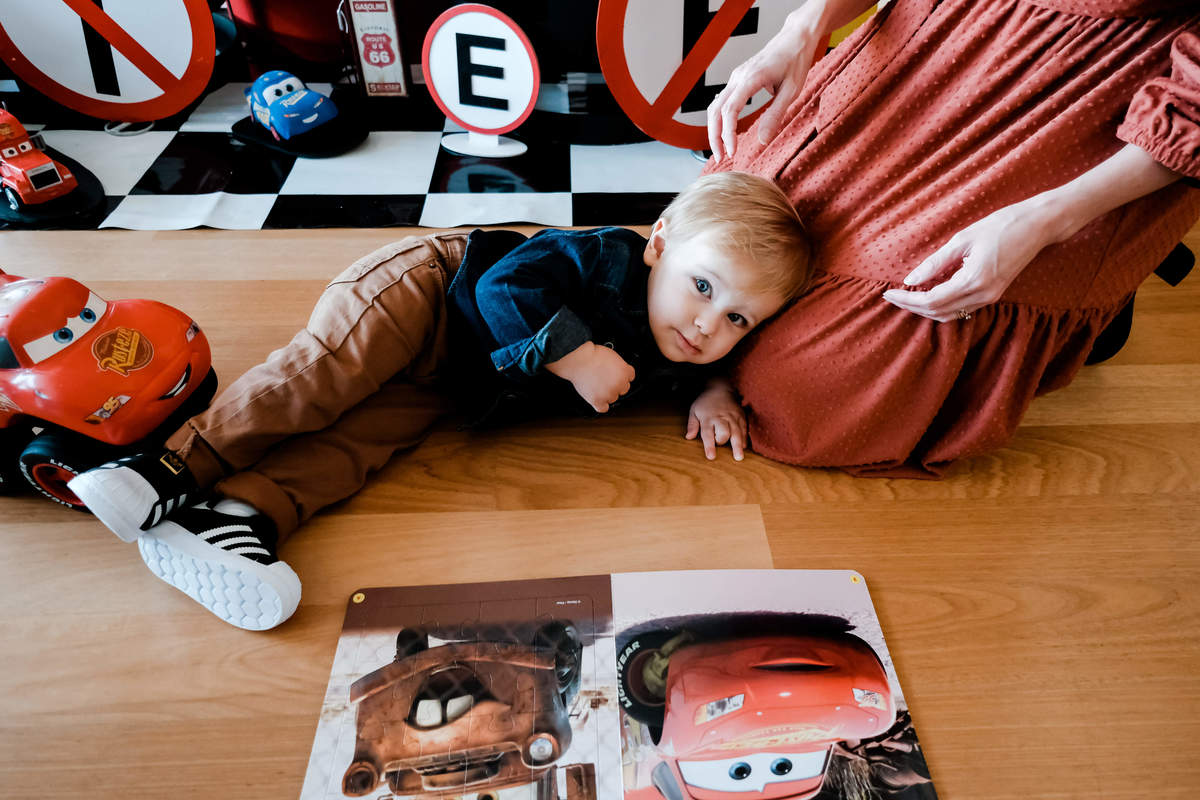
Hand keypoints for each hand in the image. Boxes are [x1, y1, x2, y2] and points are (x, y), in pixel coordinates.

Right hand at [545, 341, 634, 412]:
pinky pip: (603, 408)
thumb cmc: (592, 355)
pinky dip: (601, 404)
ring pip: (613, 398)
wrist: (578, 360)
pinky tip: (597, 398)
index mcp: (625, 372)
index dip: (622, 375)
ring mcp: (609, 394)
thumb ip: (619, 366)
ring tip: (597, 384)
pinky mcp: (597, 400)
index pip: (630, 377)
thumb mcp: (612, 355)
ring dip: (607, 394)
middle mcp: (619, 384)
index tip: (616, 374)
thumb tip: (618, 371)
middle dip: (616, 384)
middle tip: (605, 379)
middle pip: (623, 389)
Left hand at [686, 379, 747, 460]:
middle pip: (724, 433)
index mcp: (708, 418)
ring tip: (739, 457)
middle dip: (722, 442)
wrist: (721, 388)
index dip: (709, 446)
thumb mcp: (694, 410)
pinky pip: (744, 429)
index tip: (711, 457)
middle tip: (721, 445)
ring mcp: (733, 417)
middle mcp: (721, 418)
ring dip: (737, 446)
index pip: (708, 434)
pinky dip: (744, 438)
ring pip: (736, 432)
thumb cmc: (705, 402)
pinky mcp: (741, 416)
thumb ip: (692, 424)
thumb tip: (689, 437)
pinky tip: (743, 447)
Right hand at [707, 21, 818, 159]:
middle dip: (714, 136)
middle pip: (715, 110)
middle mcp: (738, 77)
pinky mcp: (738, 79)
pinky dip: (720, 119)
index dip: (728, 134)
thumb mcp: (791, 90)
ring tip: (721, 149)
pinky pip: (722, 101)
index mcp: (750, 79)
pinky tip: (726, 132)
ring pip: (715, 106)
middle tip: (721, 158)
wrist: (795, 38)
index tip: (732, 152)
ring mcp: (736, 77)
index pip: (729, 110)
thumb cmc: (796, 61)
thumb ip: (775, 115)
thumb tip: (762, 140)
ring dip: (714, 129)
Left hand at [882, 201, 1058, 322]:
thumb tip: (910, 280)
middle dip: (911, 307)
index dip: (907, 300)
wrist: (1037, 225)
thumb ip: (935, 262)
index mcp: (974, 280)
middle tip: (891, 296)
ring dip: (925, 310)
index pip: (931, 300)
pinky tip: (927, 294)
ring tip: (905, 297)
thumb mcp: (962, 240)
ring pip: (949, 315)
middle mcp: (983, 295)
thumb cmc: (1000, 225)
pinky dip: (941, 306)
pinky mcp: (993, 295)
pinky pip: (961, 309)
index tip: (888, 292)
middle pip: (938, 312)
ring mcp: (990, 297)